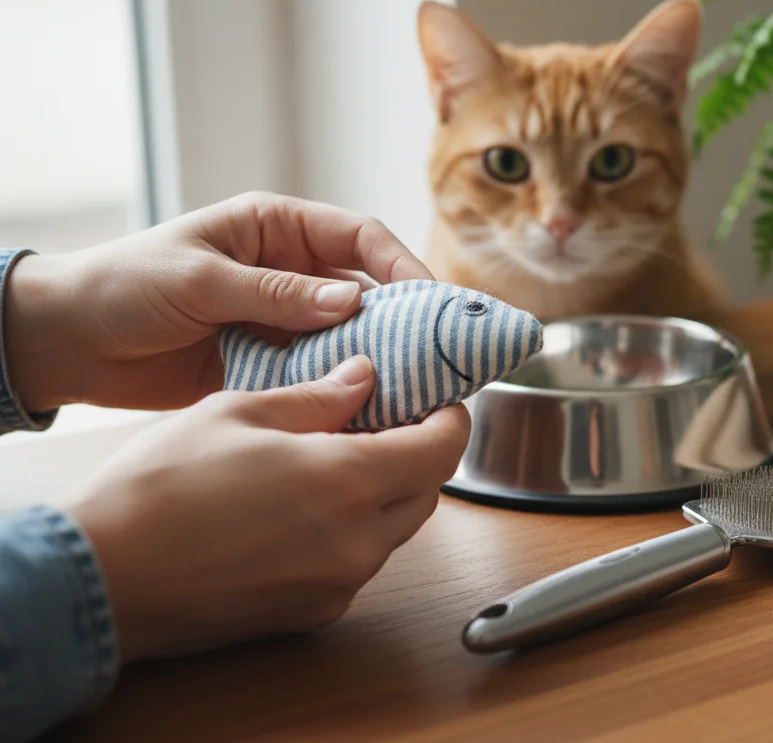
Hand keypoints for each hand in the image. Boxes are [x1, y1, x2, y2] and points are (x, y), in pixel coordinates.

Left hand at [3, 191, 434, 411]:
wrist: (67, 344)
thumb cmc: (123, 286)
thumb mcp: (198, 279)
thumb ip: (275, 292)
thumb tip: (353, 301)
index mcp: (276, 229)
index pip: (359, 237)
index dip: (401, 265)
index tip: (431, 301)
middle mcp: (290, 272)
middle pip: (367, 291)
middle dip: (403, 320)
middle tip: (438, 354)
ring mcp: (282, 321)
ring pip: (349, 338)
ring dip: (377, 361)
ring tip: (410, 390)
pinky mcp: (269, 364)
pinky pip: (318, 376)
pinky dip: (341, 392)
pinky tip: (364, 412)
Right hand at [65, 355, 469, 662]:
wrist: (101, 576)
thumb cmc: (160, 490)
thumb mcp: (241, 413)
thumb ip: (318, 397)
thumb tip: (362, 378)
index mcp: (350, 483)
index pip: (442, 449)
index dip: (451, 419)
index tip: (442, 400)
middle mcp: (358, 542)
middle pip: (426, 492)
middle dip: (418, 454)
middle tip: (388, 422)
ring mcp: (338, 584)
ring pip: (394, 530)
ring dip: (384, 494)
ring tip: (339, 459)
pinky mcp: (313, 613)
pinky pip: (357, 563)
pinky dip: (351, 531)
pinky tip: (307, 507)